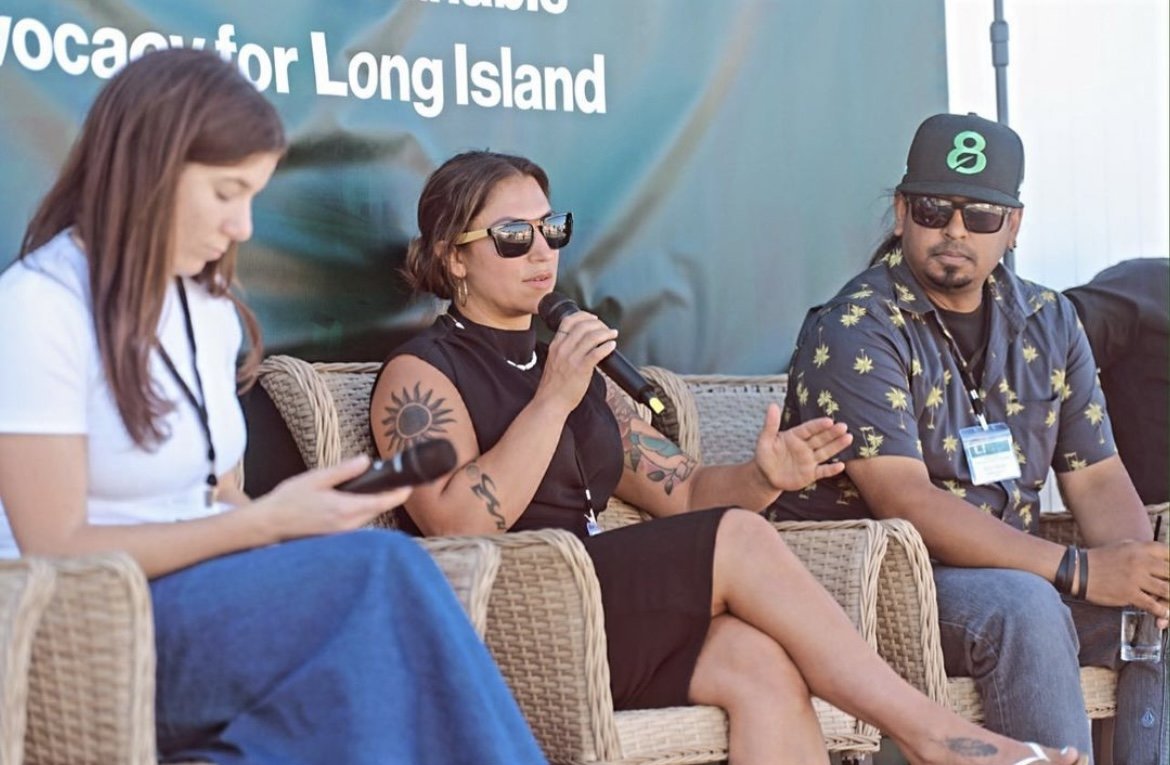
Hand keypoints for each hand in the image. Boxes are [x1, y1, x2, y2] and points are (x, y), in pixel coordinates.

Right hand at [246, 456, 411, 542]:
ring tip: (371, 489)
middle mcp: (347, 526)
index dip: (399, 494)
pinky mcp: (335, 539)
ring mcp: (341, 535)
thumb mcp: (316, 478)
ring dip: (373, 505)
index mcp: (344, 509)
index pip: (383, 503)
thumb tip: (365, 461)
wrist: (267, 525)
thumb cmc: (288, 501)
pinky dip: (360, 513)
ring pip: (368, 518)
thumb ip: (343, 470)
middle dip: (387, 496)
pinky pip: (356, 525)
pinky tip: (351, 503)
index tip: (409, 485)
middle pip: (378, 510)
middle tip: (390, 480)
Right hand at [536, 310, 617, 414]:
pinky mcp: (581, 368)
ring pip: (592, 336)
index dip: (584, 316)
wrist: (550, 402)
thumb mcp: (554, 361)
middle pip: (583, 326)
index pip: (568, 321)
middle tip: (606, 328)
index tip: (594, 318)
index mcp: (556, 345)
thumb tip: (582, 344)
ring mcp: (572, 358)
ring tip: (612, 334)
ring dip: (606, 333)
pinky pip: (597, 352)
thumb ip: (564, 350)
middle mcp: (563, 348)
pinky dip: (606, 346)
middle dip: (598, 324)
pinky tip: (611, 346)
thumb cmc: (553, 385)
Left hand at [753, 406, 851, 491]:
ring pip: (825, 452)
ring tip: (849, 438)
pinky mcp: (811, 474)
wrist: (765, 476)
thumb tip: (772, 405)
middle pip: (821, 438)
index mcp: (795, 436)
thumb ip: (771, 424)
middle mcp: (805, 446)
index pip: (809, 429)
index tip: (829, 420)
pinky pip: (823, 471)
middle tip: (844, 426)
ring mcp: (809, 460)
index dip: (818, 425)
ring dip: (837, 446)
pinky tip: (841, 466)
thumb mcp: (765, 440)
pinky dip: (831, 470)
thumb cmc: (765, 455)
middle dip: (832, 433)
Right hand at [1083, 540, 1169, 625]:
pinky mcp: (1128, 593)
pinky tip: (1163, 614)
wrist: (1079, 570)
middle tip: (1169, 590)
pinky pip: (1153, 605)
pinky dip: (1162, 612)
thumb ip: (1144, 551)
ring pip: (1167, 591)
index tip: (1169, 574)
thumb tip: (1163, 558)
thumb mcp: (1124, 546)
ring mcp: (1135, 577)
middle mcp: (1141, 561)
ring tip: (1168, 603)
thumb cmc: (1101, 559)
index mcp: (1141, 548)